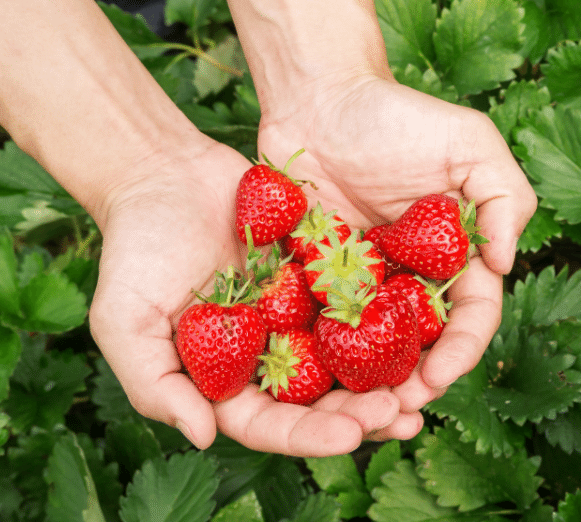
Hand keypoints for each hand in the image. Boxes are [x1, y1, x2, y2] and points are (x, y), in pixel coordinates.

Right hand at [87, 138, 405, 455]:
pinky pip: (360, 301)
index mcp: (228, 381)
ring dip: (386, 377)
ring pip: (350, 359)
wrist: (165, 174)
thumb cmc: (136, 250)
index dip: (312, 436)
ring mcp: (298, 317)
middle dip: (364, 415)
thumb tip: (204, 437)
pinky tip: (422, 325)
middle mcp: (270, 356)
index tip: (353, 433)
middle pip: (322, 402)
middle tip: (405, 415)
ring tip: (425, 386)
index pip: (273, 425)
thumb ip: (155, 385)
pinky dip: (388, 317)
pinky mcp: (321, 278)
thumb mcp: (125, 322)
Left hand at [257, 74, 536, 422]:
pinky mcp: (315, 281)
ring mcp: (363, 285)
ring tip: (355, 416)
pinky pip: (317, 328)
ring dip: (369, 387)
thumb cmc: (399, 114)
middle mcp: (412, 279)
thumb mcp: (472, 141)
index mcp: (455, 256)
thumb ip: (505, 197)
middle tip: (396, 411)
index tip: (442, 375)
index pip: (471, 315)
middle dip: (416, 384)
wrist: (319, 97)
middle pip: (422, 345)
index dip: (462, 350)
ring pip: (372, 350)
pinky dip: (316, 361)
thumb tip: (507, 265)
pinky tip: (305, 388)